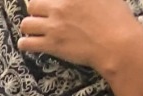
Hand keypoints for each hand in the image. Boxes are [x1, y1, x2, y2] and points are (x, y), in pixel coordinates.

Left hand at [18, 0, 142, 70]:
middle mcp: (61, 6)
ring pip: (25, 24)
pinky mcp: (51, 44)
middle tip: (43, 16)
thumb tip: (77, 1)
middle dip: (37, 10)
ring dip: (29, 27)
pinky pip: (25, 44)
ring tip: (36, 30)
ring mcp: (54, 26)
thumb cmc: (117, 18)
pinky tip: (32, 43)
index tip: (50, 4)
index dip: (47, 0)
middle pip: (33, 4)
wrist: (117, 44)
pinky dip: (25, 44)